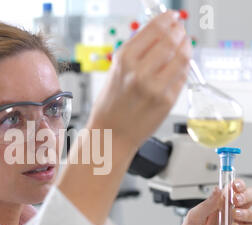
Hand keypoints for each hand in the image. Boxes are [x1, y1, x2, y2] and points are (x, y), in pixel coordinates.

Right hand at [88, 10, 191, 148]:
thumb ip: (137, 52)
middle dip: (179, 31)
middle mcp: (140, 72)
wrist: (111, 134)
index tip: (172, 18)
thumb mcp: (115, 72)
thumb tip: (159, 34)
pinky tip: (178, 68)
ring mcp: (156, 87)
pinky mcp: (167, 100)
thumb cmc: (110, 106)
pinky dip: (183, 68)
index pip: (155, 28)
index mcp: (124, 60)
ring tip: (184, 47)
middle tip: (180, 31)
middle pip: (172, 40)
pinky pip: (182, 77)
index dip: (168, 19)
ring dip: (186, 48)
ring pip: (183, 57)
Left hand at [170, 179, 251, 224]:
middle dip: (246, 196)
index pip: (233, 190)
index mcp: (218, 205)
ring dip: (248, 212)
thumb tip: (217, 189)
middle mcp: (230, 213)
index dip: (237, 185)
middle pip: (249, 198)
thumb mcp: (193, 218)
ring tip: (234, 217)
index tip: (235, 186)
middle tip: (236, 201)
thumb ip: (206, 204)